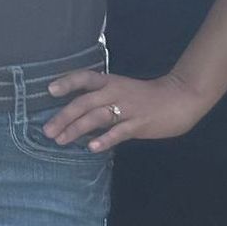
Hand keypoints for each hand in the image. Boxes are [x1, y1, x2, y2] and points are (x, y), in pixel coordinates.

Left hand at [42, 70, 217, 152]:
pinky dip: (104, 139)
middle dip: (63, 117)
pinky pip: (119, 132)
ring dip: (76, 129)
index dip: (67, 82)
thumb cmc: (144, 96)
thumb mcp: (120, 89)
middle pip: (84, 102)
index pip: (84, 77)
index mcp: (110, 82)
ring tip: (61, 140)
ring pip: (97, 117)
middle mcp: (115, 92)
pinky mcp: (139, 124)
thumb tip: (72, 111)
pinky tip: (91, 147)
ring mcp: (127, 108)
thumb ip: (98, 97)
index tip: (49, 90)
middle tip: (47, 131)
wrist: (179, 98)